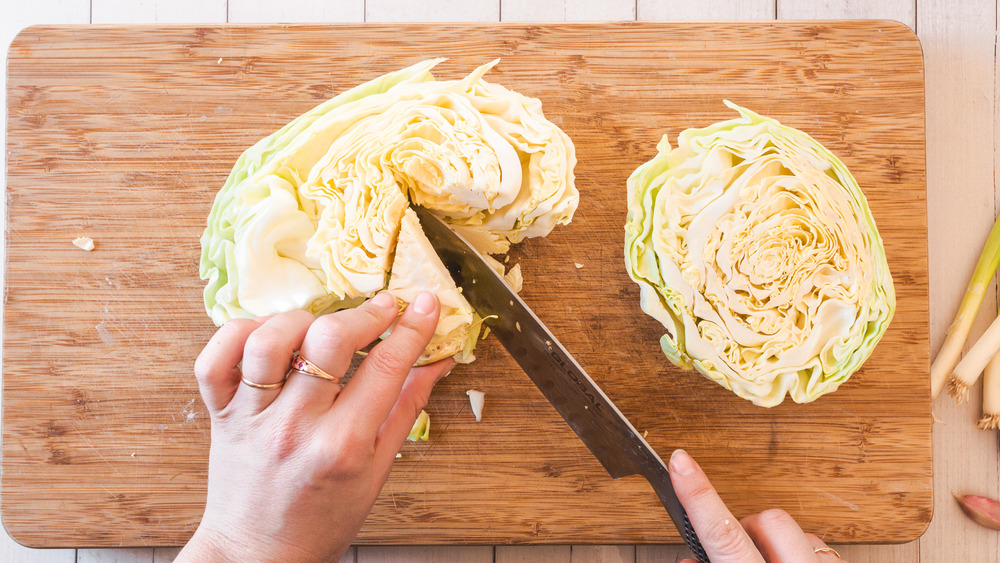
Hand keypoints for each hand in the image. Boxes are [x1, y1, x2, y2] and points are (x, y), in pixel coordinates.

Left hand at [177, 291, 453, 562]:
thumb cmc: (322, 520)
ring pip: (269, 341)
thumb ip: (406, 410)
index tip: (426, 303)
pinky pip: (215, 358)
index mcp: (342, 447)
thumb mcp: (377, 471)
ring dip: (301, 320)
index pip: (386, 369)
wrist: (259, 555)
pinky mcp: (221, 415)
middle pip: (329, 342)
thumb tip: (437, 362)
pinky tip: (267, 336)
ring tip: (320, 327)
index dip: (412, 329)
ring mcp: (253, 419)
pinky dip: (239, 334)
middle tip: (383, 307)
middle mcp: (295, 428)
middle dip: (365, 314)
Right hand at [668, 449, 845, 562]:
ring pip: (797, 529)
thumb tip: (689, 560)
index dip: (699, 495)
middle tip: (739, 552)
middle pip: (767, 519)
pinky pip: (821, 546)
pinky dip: (801, 552)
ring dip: (776, 543)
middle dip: (748, 528)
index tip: (680, 461)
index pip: (723, 534)